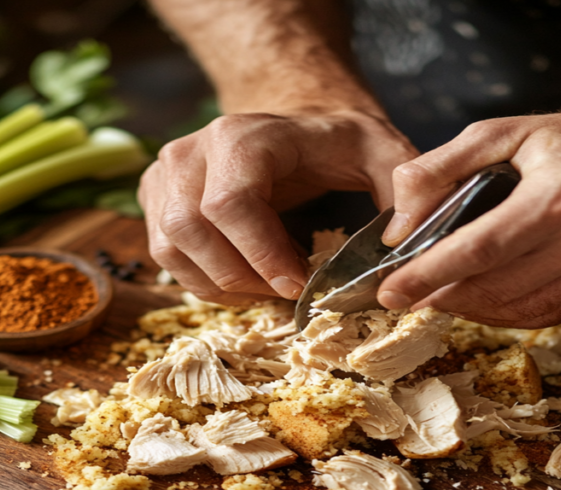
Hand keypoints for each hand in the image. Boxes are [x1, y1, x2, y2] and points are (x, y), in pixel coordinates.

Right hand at [138, 109, 416, 304]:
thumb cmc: (336, 144)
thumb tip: (402, 242)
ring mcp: (167, 172)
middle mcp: (192, 150)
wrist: (294, 124)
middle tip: (287, 293)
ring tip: (267, 287)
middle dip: (240, 277)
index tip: (297, 285)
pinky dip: (202, 279)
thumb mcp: (382, 153)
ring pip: (170, 246)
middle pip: (190, 230)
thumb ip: (404, 190)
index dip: (259, 254)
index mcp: (244, 136)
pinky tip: (244, 279)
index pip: (229, 203)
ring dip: (219, 283)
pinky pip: (165, 253)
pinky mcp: (155, 196)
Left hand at [376, 111, 560, 327]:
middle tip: (404, 293)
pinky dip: (502, 313)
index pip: (480, 248)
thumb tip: (400, 221)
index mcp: (559, 195)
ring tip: (436, 294)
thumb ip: (445, 167)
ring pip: (515, 309)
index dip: (430, 274)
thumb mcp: (511, 131)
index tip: (391, 291)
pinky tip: (478, 299)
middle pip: (494, 286)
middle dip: (439, 295)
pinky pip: (542, 315)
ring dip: (467, 307)